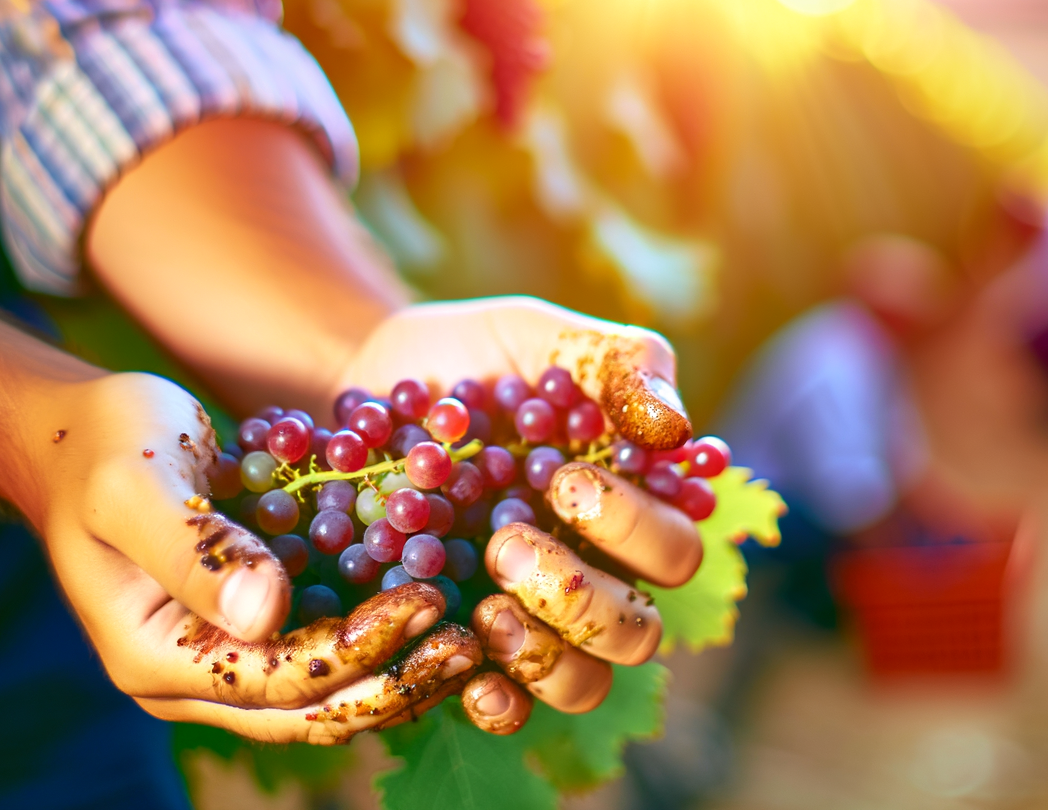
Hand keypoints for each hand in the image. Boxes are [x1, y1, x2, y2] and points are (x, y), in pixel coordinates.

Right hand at [27, 372, 477, 743]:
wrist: (79, 432)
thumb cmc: (101, 446)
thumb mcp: (136, 483)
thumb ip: (196, 550)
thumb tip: (266, 614)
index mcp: (155, 658)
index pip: (274, 681)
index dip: (356, 652)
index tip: (426, 603)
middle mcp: (192, 677)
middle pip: (311, 709)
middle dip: (396, 681)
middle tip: (472, 639)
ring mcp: (225, 658)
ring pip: (327, 694)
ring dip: (401, 671)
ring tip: (474, 634)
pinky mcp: (255, 628)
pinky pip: (328, 651)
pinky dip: (384, 639)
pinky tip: (444, 604)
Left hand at [334, 297, 705, 732]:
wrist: (370, 387)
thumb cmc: (477, 358)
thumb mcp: (546, 336)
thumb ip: (622, 364)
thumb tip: (678, 432)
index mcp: (638, 509)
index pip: (676, 548)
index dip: (632, 528)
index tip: (566, 480)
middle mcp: (601, 576)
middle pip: (638, 632)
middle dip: (580, 596)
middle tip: (507, 543)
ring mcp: (537, 622)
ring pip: (585, 684)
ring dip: (545, 655)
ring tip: (483, 605)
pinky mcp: (469, 650)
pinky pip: (509, 710)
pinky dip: (499, 703)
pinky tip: (469, 677)